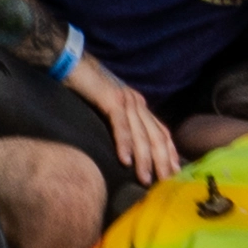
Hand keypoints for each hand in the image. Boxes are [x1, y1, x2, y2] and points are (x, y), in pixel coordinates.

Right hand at [65, 57, 177, 181]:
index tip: (174, 173)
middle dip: (163, 161)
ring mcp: (126, 100)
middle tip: (166, 183)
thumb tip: (127, 150)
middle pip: (156, 136)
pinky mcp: (111, 99)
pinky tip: (126, 160)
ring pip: (141, 133)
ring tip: (145, 179)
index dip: (170, 153)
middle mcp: (137, 103)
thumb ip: (123, 123)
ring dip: (145, 159)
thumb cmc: (88, 90)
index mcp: (139, 106)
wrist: (73, 64)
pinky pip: (121, 125)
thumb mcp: (110, 108)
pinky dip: (125, 144)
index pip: (161, 132)